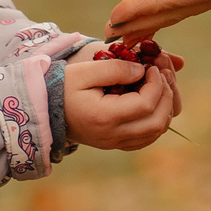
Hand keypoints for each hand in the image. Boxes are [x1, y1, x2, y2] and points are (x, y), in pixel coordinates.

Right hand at [63, 51, 182, 149]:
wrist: (44, 110)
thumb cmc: (63, 86)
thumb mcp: (85, 71)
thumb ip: (115, 68)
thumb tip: (142, 71)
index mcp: (105, 117)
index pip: (146, 105)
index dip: (156, 84)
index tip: (152, 66)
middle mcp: (112, 136)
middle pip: (157, 123)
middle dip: (166, 96)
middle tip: (161, 75)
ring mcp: (115, 143)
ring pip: (155, 133)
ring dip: (164, 109)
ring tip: (159, 86)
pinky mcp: (115, 144)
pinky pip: (146, 138)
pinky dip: (156, 121)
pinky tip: (151, 102)